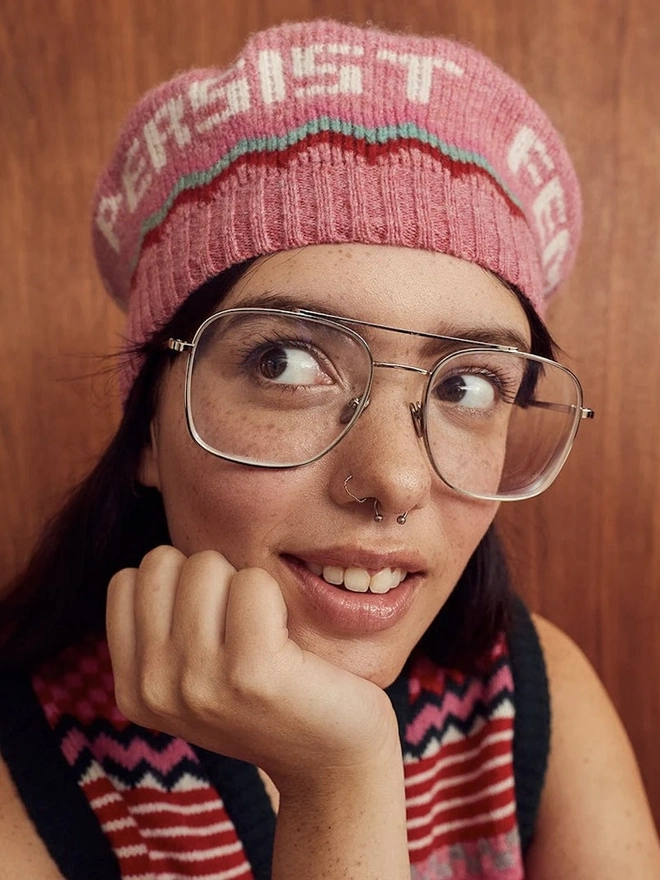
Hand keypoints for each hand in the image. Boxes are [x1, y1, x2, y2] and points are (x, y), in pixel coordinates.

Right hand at [106, 546, 399, 792]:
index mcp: (134, 689)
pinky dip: (277, 597)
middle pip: (163, 562)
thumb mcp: (196, 670)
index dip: (178, 583)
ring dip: (245, 585)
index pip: (128, 580)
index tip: (213, 623)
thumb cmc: (269, 696)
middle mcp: (154, 689)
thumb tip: (159, 527)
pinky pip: (254, 582)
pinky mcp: (252, 673)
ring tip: (267, 635)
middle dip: (210, 577)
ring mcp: (198, 684)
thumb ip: (165, 623)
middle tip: (245, 627)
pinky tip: (290, 642)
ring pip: (205, 564)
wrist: (332, 757)